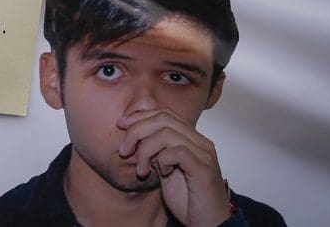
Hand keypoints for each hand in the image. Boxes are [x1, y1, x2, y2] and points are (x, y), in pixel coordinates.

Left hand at [117, 109, 230, 226]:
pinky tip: (162, 174)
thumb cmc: (187, 199)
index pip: (164, 113)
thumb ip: (154, 152)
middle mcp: (200, 141)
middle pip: (163, 118)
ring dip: (145, 149)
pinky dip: (162, 160)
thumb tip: (134, 137)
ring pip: (166, 133)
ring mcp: (204, 153)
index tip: (120, 125)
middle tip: (124, 150)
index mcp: (191, 138)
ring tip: (141, 170)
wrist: (209, 224)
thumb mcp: (164, 170)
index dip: (139, 116)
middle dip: (136, 130)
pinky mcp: (204, 168)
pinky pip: (177, 152)